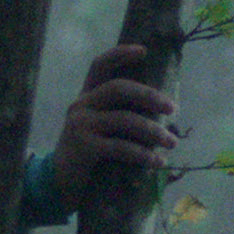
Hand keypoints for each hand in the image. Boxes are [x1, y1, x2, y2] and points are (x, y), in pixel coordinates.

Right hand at [51, 44, 177, 209]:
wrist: (59, 184)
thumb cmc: (89, 155)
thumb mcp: (101, 129)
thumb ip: (121, 116)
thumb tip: (163, 112)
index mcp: (87, 96)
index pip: (100, 65)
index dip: (120, 54)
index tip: (144, 50)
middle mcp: (81, 105)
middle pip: (118, 88)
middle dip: (149, 96)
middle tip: (173, 109)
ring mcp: (80, 125)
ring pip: (124, 119)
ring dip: (153, 131)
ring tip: (172, 143)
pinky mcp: (84, 146)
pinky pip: (120, 147)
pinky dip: (142, 154)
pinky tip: (157, 162)